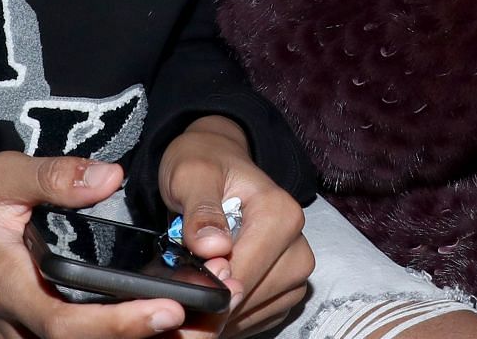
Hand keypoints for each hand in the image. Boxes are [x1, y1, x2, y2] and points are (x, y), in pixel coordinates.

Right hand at [0, 153, 182, 338]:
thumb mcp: (0, 175)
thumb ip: (53, 176)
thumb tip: (110, 178)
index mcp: (9, 287)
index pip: (66, 322)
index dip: (118, 324)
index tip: (167, 308)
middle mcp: (16, 326)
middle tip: (201, 321)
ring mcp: (22, 336)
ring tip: (194, 324)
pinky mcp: (32, 336)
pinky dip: (117, 336)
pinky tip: (158, 322)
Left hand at [158, 117, 310, 337]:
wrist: (216, 160)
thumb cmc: (205, 163)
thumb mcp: (191, 174)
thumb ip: (200, 209)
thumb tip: (212, 247)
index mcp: (280, 212)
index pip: (248, 268)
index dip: (213, 286)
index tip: (182, 292)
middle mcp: (296, 242)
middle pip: (256, 294)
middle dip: (216, 303)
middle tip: (180, 299)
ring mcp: (294, 267)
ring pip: (259, 311)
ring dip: (224, 313)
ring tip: (192, 298)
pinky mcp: (286, 285)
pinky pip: (261, 315)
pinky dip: (235, 316)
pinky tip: (210, 301)